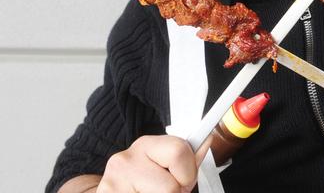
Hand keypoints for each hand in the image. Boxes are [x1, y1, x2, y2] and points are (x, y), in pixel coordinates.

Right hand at [97, 134, 211, 192]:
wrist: (112, 190)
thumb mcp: (162, 161)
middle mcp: (124, 161)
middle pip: (171, 189)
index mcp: (145, 145)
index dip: (188, 173)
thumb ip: (185, 157)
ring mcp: (112, 185)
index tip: (185, 178)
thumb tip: (206, 141)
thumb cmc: (142, 178)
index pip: (179, 152)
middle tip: (168, 191)